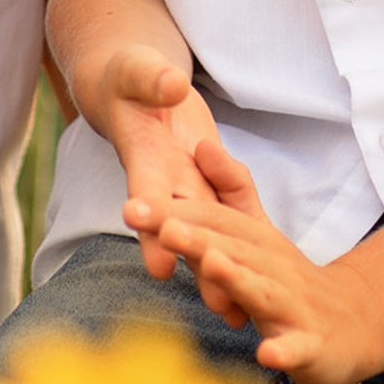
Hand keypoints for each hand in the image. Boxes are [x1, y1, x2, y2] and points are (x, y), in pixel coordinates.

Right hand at [96, 43, 230, 296]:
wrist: (137, 88)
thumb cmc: (131, 76)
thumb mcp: (137, 70)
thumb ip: (152, 80)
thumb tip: (172, 86)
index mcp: (145, 157)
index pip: (149, 195)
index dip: (154, 230)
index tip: (160, 266)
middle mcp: (167, 182)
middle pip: (182, 229)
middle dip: (199, 268)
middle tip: (217, 304)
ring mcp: (190, 186)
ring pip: (208, 234)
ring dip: (220, 271)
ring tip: (239, 314)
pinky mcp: (211, 182)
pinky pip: (229, 215)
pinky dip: (238, 248)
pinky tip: (252, 287)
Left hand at [140, 137, 383, 383]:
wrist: (353, 322)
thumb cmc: (288, 278)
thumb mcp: (258, 232)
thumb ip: (228, 191)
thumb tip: (199, 142)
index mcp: (255, 239)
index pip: (212, 219)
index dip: (173, 211)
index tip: (132, 206)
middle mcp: (273, 265)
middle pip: (232, 247)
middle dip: (196, 238)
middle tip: (162, 228)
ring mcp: (293, 304)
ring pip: (263, 289)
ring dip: (237, 279)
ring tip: (212, 267)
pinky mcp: (311, 344)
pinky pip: (297, 347)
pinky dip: (283, 350)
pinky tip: (266, 354)